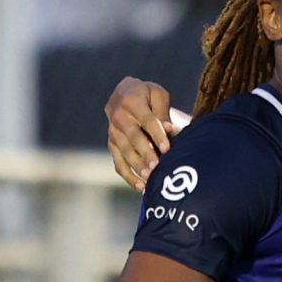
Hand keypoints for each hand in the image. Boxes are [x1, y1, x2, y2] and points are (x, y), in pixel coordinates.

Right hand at [107, 76, 179, 191]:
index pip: (147, 120)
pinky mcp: (112, 145)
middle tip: (156, 166)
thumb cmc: (147, 96)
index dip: (157, 134)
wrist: (122, 95)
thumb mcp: (157, 95)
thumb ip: (163, 111)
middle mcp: (119, 117)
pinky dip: (128, 176)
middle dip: (145, 153)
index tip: (167, 148)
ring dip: (137, 165)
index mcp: (132, 101)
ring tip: (149, 178)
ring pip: (124, 151)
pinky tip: (141, 187)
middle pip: (133, 137)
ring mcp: (113, 132)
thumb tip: (169, 129)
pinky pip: (118, 163)